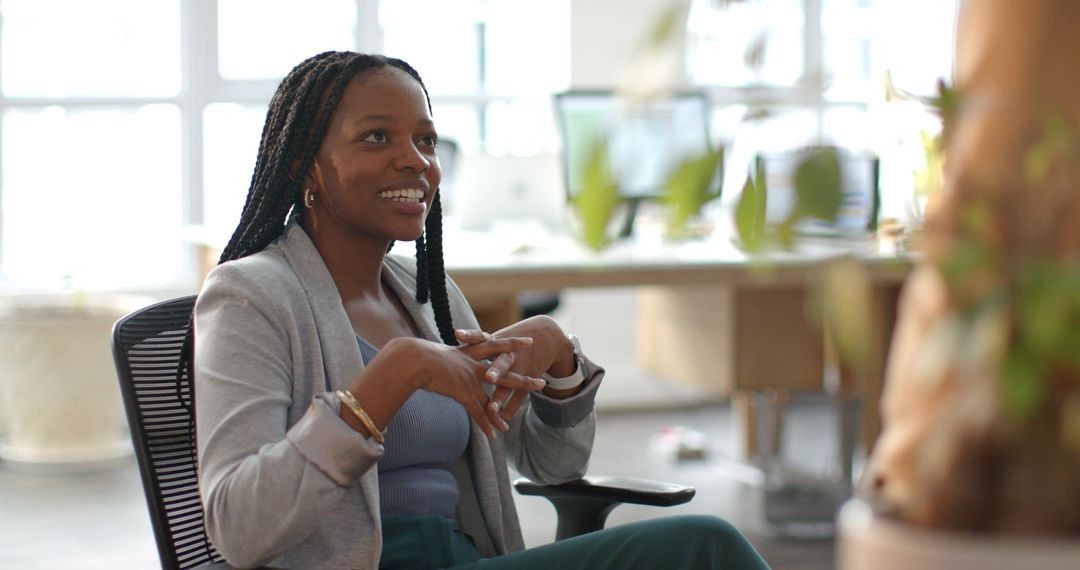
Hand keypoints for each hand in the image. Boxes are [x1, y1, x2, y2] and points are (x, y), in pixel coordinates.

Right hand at [414, 336, 545, 437]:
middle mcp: (472, 365)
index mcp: (466, 353)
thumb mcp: (431, 353)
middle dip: (524, 379)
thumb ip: (439, 359)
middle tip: (542, 383)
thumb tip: (433, 359)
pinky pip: (478, 412)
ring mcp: (470, 379)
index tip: (528, 341)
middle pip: (504, 373)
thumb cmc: (413, 355)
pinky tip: (493, 435)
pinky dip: (485, 424)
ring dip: (503, 411)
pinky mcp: (464, 392)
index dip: (511, 344)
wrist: (411, 360)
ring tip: (512, 423)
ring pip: (493, 397)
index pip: (494, 345)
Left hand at [455, 316, 576, 428]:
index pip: (482, 337)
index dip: (470, 336)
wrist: (548, 335)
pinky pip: (519, 397)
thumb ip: (475, 345)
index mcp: (497, 342)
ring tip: (491, 410)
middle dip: (495, 371)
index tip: (457, 334)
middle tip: (488, 378)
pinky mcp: (529, 379)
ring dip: (501, 397)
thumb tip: (446, 347)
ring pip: (510, 383)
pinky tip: (503, 421)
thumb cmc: (514, 339)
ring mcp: (521, 368)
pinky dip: (510, 408)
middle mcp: (509, 355)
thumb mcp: (497, 338)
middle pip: (502, 363)